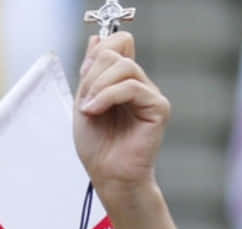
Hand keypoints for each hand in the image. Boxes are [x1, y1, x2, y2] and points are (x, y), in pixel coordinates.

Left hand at [74, 32, 168, 200]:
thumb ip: (90, 73)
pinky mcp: (158, 107)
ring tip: (88, 110)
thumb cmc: (98, 146)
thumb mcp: (84, 103)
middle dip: (92, 74)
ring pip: (123, 67)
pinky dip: (107, 97)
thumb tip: (96, 39)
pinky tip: (94, 112)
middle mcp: (139, 83)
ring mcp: (150, 94)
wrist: (108, 176)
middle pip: (116, 53)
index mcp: (122, 80)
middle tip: (85, 102)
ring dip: (97, 87)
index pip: (118, 43)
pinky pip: (132, 87)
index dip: (97, 53)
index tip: (84, 77)